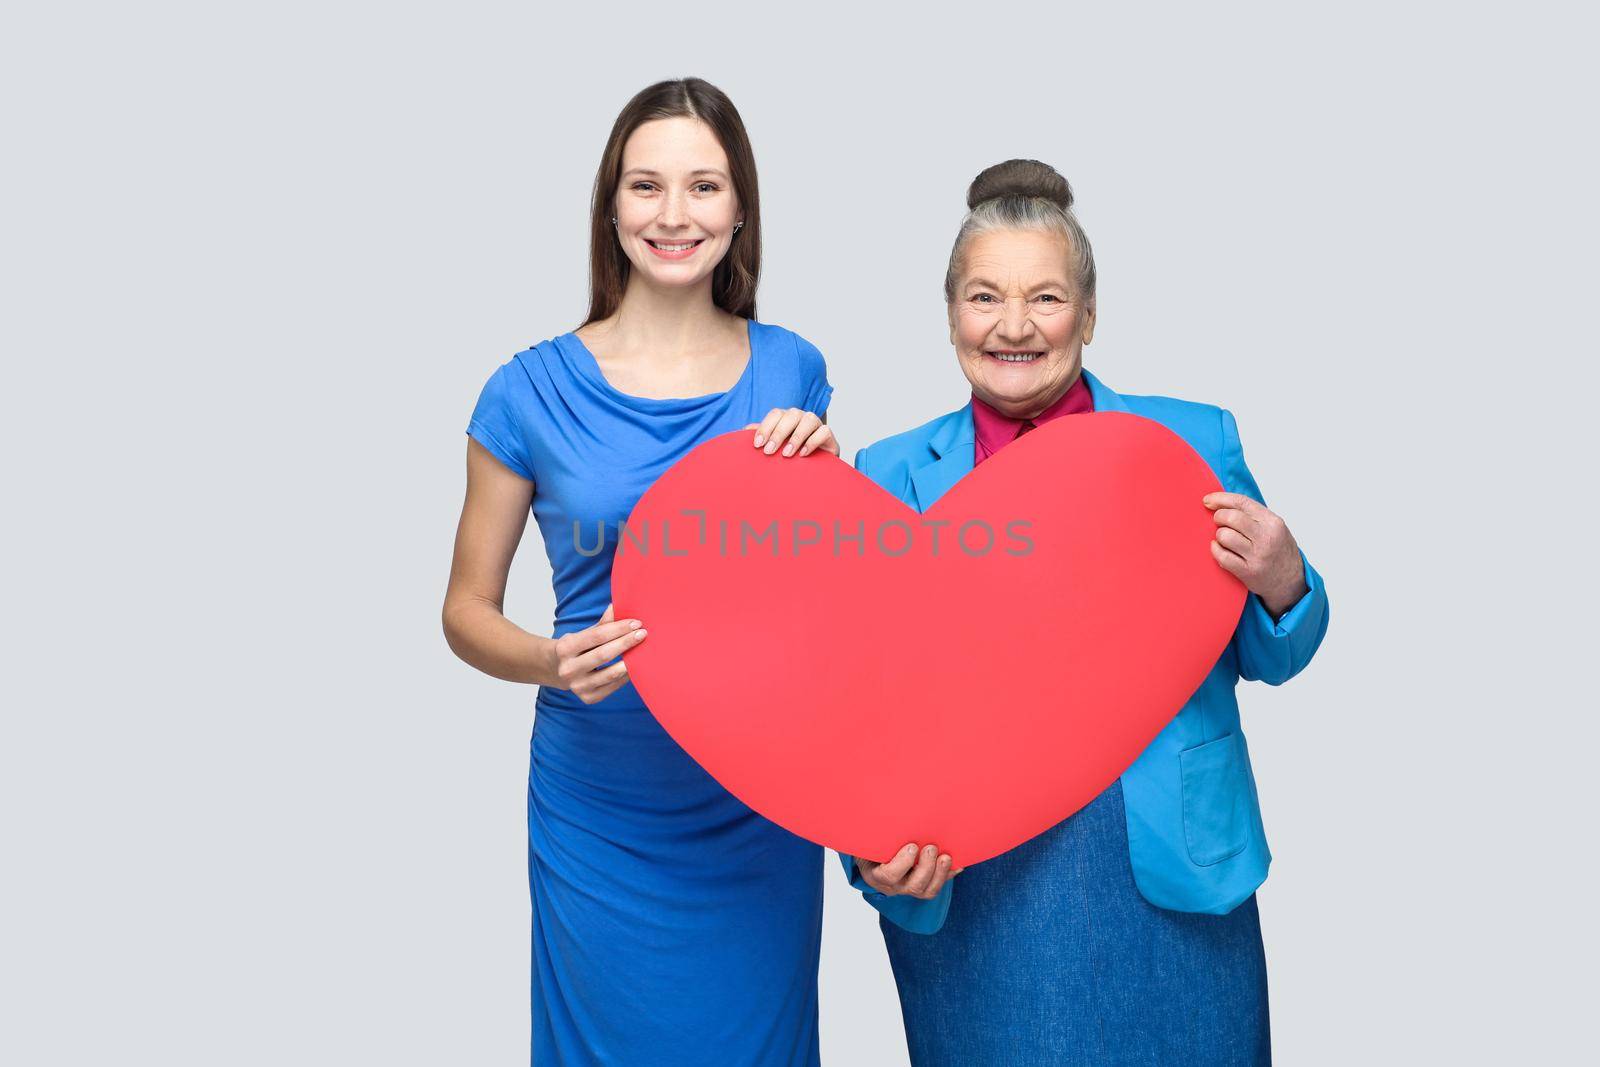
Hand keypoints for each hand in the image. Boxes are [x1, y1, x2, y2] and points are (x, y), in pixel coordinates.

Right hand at [548, 603, 646, 703]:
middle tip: (643, 634)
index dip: (618, 628)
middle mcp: (569, 669)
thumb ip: (603, 623)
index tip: (636, 623)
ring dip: (630, 661)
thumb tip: (619, 606)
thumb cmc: (576, 648)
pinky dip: (626, 676)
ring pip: (610, 674)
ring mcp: (578, 686)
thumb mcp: (584, 633)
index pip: (596, 636)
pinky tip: (635, 666)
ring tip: (643, 651)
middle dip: (626, 643)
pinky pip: (613, 686)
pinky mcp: (588, 698)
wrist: (557, 670)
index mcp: (565, 648)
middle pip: (604, 654)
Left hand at [745, 407, 838, 457]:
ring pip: (809, 419)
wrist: (814, 466)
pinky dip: (813, 441)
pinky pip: (824, 431)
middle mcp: (801, 417)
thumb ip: (763, 436)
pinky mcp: (829, 435)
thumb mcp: (775, 446)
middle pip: (790, 415)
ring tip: (786, 454)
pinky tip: (803, 454)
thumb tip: (744, 430)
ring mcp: (816, 424)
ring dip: (796, 437)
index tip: (758, 444)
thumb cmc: (791, 454)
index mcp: (786, 417)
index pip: (775, 414)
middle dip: (778, 433)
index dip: (765, 427)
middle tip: (768, 451)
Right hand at [857, 843, 960, 899]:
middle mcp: (894, 886)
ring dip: (940, 874)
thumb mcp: (865, 841)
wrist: (874, 858)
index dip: (903, 863)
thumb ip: (873, 833)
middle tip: (932, 847)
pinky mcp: (923, 887)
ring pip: (928, 890)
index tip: (912, 846)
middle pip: (914, 886)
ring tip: (947, 856)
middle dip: (927, 867)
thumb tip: (878, 808)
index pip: (889, 876)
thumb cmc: (870, 847)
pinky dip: (949, 875)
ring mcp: (909, 888)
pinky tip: (958, 864)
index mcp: (876, 875)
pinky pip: (938, 886)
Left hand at [1203, 492, 1308, 616]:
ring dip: (1219, 536)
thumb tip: (1220, 504)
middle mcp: (1267, 538)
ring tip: (1224, 539)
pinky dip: (1216, 551)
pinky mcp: (1248, 572)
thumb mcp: (1274, 527)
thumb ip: (1253, 515)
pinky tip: (1219, 549)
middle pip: (1231, 518)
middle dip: (1219, 517)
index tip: (1208, 500)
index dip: (1220, 499)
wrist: (1292, 581)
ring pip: (1224, 536)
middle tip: (1218, 522)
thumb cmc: (1279, 551)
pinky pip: (1222, 556)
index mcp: (1273, 522)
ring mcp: (1258, 556)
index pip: (1242, 502)